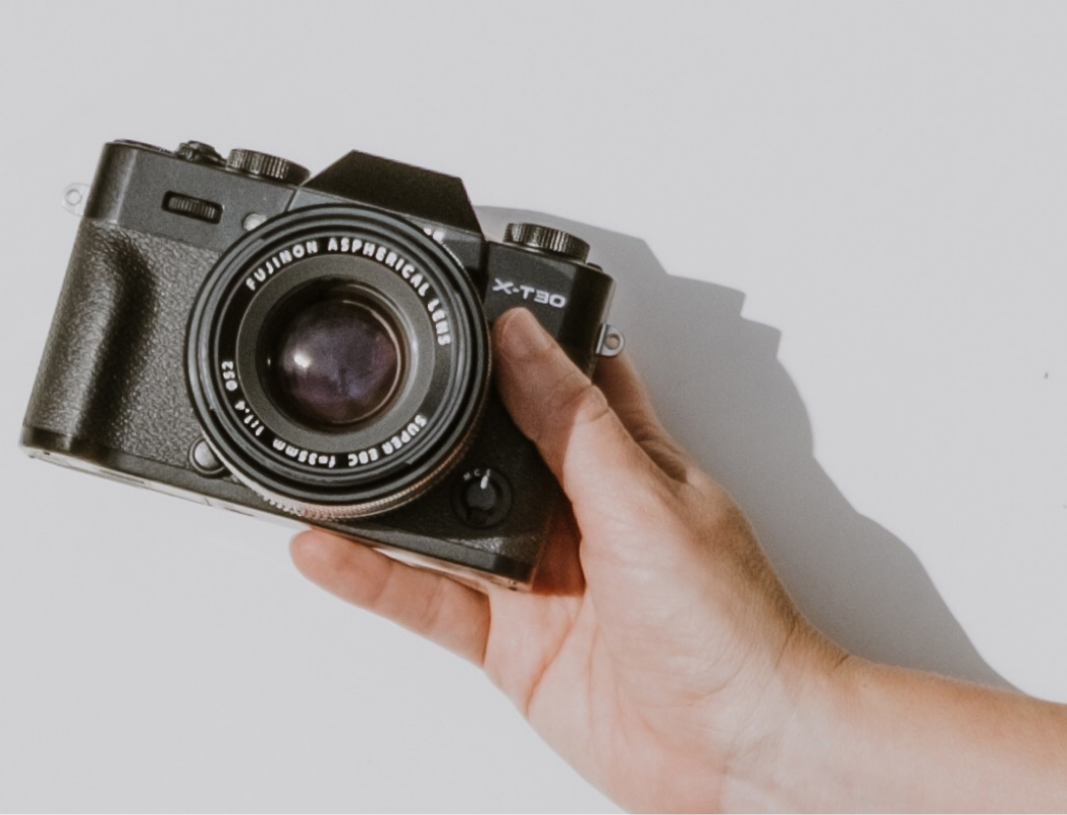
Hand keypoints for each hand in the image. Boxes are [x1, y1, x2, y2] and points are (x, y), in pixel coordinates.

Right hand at [291, 307, 844, 809]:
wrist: (741, 752)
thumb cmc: (732, 628)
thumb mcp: (641, 500)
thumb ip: (569, 422)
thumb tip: (520, 336)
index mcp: (620, 458)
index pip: (554, 379)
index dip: (505, 344)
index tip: (443, 313)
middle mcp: (573, 512)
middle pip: (478, 449)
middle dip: (422, 426)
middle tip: (355, 397)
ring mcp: (536, 576)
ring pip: (440, 525)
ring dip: (384, 504)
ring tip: (325, 475)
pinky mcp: (509, 641)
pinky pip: (425, 599)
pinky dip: (372, 578)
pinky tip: (328, 553)